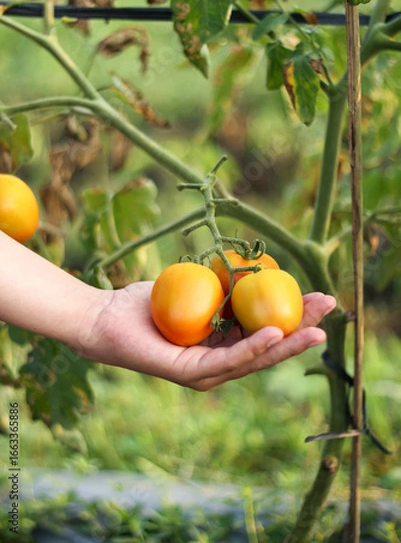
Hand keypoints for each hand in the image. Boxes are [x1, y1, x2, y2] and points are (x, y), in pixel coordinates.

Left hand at [80, 282, 335, 389]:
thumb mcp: (192, 291)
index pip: (264, 334)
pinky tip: (275, 333)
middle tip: (329, 309)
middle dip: (301, 330)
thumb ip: (219, 291)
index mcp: (219, 347)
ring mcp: (203, 373)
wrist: (103, 315)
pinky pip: (227, 359)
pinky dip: (253, 348)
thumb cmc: (144, 303)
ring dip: (287, 342)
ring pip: (254, 359)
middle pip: (268, 349)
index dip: (294, 317)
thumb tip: (247, 269)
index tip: (317, 297)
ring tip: (315, 327)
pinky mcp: (188, 373)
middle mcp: (216, 365)